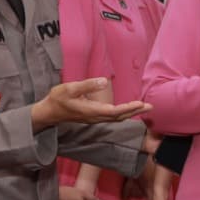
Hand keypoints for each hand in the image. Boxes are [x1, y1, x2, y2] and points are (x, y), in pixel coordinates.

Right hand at [33, 77, 150, 131]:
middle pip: (119, 117)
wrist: (49, 112)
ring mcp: (94, 118)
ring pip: (116, 118)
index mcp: (90, 111)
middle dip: (134, 112)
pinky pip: (112, 117)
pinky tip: (128, 109)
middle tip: (150, 106)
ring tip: (143, 107)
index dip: (128, 108)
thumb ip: (87, 85)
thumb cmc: (58, 99)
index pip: (114, 111)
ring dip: (130, 113)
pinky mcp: (93, 117)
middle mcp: (95, 117)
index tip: (141, 103)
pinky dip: (123, 113)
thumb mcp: (70, 88)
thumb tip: (104, 81)